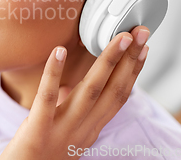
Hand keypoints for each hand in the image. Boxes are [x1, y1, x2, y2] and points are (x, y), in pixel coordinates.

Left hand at [0, 26, 149, 159]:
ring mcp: (62, 130)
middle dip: (129, 60)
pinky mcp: (38, 130)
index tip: (142, 48)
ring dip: (106, 62)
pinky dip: (53, 73)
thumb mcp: (64, 132)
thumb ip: (70, 110)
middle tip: (140, 33)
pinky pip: (47, 98)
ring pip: (90, 92)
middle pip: (113, 91)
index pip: (119, 96)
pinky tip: (59, 51)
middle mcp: (83, 130)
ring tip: (117, 38)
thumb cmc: (41, 154)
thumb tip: (67, 87)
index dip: (133, 71)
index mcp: (91, 128)